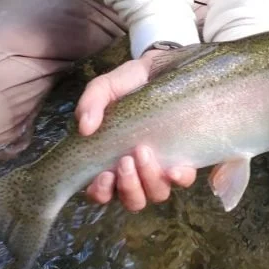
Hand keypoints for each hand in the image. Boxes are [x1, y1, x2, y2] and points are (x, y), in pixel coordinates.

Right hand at [75, 52, 196, 210]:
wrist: (162, 67)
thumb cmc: (130, 82)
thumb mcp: (107, 87)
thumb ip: (92, 101)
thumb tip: (84, 127)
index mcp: (112, 160)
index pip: (104, 192)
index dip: (102, 193)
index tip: (104, 176)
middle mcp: (137, 171)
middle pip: (132, 200)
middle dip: (128, 187)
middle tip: (126, 160)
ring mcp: (162, 167)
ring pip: (156, 194)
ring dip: (149, 180)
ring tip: (144, 151)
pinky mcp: (184, 158)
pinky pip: (184, 180)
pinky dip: (179, 179)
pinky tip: (175, 168)